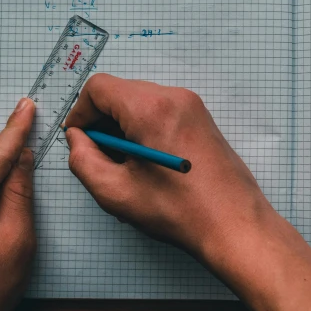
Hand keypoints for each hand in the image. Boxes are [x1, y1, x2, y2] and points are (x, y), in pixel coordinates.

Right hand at [64, 74, 274, 260]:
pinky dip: (145, 128)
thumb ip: (82, 159)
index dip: (80, 112)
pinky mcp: (202, 118)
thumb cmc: (179, 210)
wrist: (234, 223)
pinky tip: (147, 163)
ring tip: (124, 166)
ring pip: (140, 101)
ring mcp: (192, 105)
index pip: (99, 87)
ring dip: (123, 126)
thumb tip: (77, 138)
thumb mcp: (114, 191)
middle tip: (99, 156)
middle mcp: (174, 97)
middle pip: (121, 92)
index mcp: (150, 108)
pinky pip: (161, 111)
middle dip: (102, 120)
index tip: (78, 138)